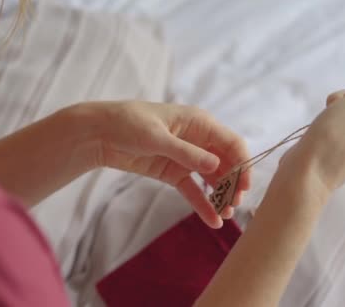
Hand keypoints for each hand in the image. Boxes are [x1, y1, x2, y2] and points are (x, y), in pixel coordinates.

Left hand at [70, 101, 250, 228]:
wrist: (99, 134)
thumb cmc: (128, 123)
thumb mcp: (157, 137)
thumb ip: (187, 153)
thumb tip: (216, 166)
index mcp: (199, 123)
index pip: (231, 143)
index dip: (242, 163)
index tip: (245, 186)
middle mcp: (197, 140)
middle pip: (225, 163)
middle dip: (233, 184)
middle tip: (235, 204)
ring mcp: (186, 158)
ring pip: (212, 178)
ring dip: (221, 196)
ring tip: (226, 215)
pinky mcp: (173, 172)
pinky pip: (193, 190)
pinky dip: (203, 204)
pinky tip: (213, 220)